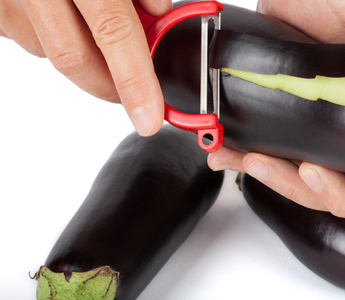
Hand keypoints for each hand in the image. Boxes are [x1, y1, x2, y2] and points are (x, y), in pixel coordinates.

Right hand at [0, 0, 171, 135]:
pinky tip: (64, 15)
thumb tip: (157, 12)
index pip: (113, 32)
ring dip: (83, 55)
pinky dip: (54, 37)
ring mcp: (6, 0)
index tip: (150, 118)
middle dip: (111, 86)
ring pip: (50, 51)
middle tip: (134, 95)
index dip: (135, 81)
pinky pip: (28, 37)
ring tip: (97, 33)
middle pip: (76, 59)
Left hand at [208, 0, 344, 219]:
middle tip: (305, 171)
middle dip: (337, 193)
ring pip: (325, 187)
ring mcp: (338, 139)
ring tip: (256, 161)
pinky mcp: (305, 138)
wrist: (288, 1)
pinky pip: (288, 168)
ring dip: (288, 184)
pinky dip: (260, 168)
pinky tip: (234, 157)